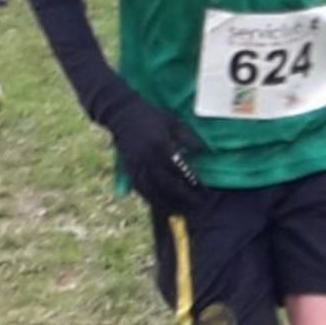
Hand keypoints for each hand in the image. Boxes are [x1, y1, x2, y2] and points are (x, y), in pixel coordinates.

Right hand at [112, 87, 203, 209]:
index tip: (203, 190)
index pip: (179, 169)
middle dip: (183, 197)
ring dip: (168, 203)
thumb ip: (187, 137)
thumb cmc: (151, 116)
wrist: (122, 114)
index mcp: (160, 145)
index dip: (191, 182)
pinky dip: (152, 199)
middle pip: (167, 184)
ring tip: (182, 211)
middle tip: (198, 204)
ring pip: (153, 191)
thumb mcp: (172, 122)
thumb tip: (202, 151)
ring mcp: (136, 165)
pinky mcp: (128, 169)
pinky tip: (162, 205)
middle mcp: (147, 158)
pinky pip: (141, 189)